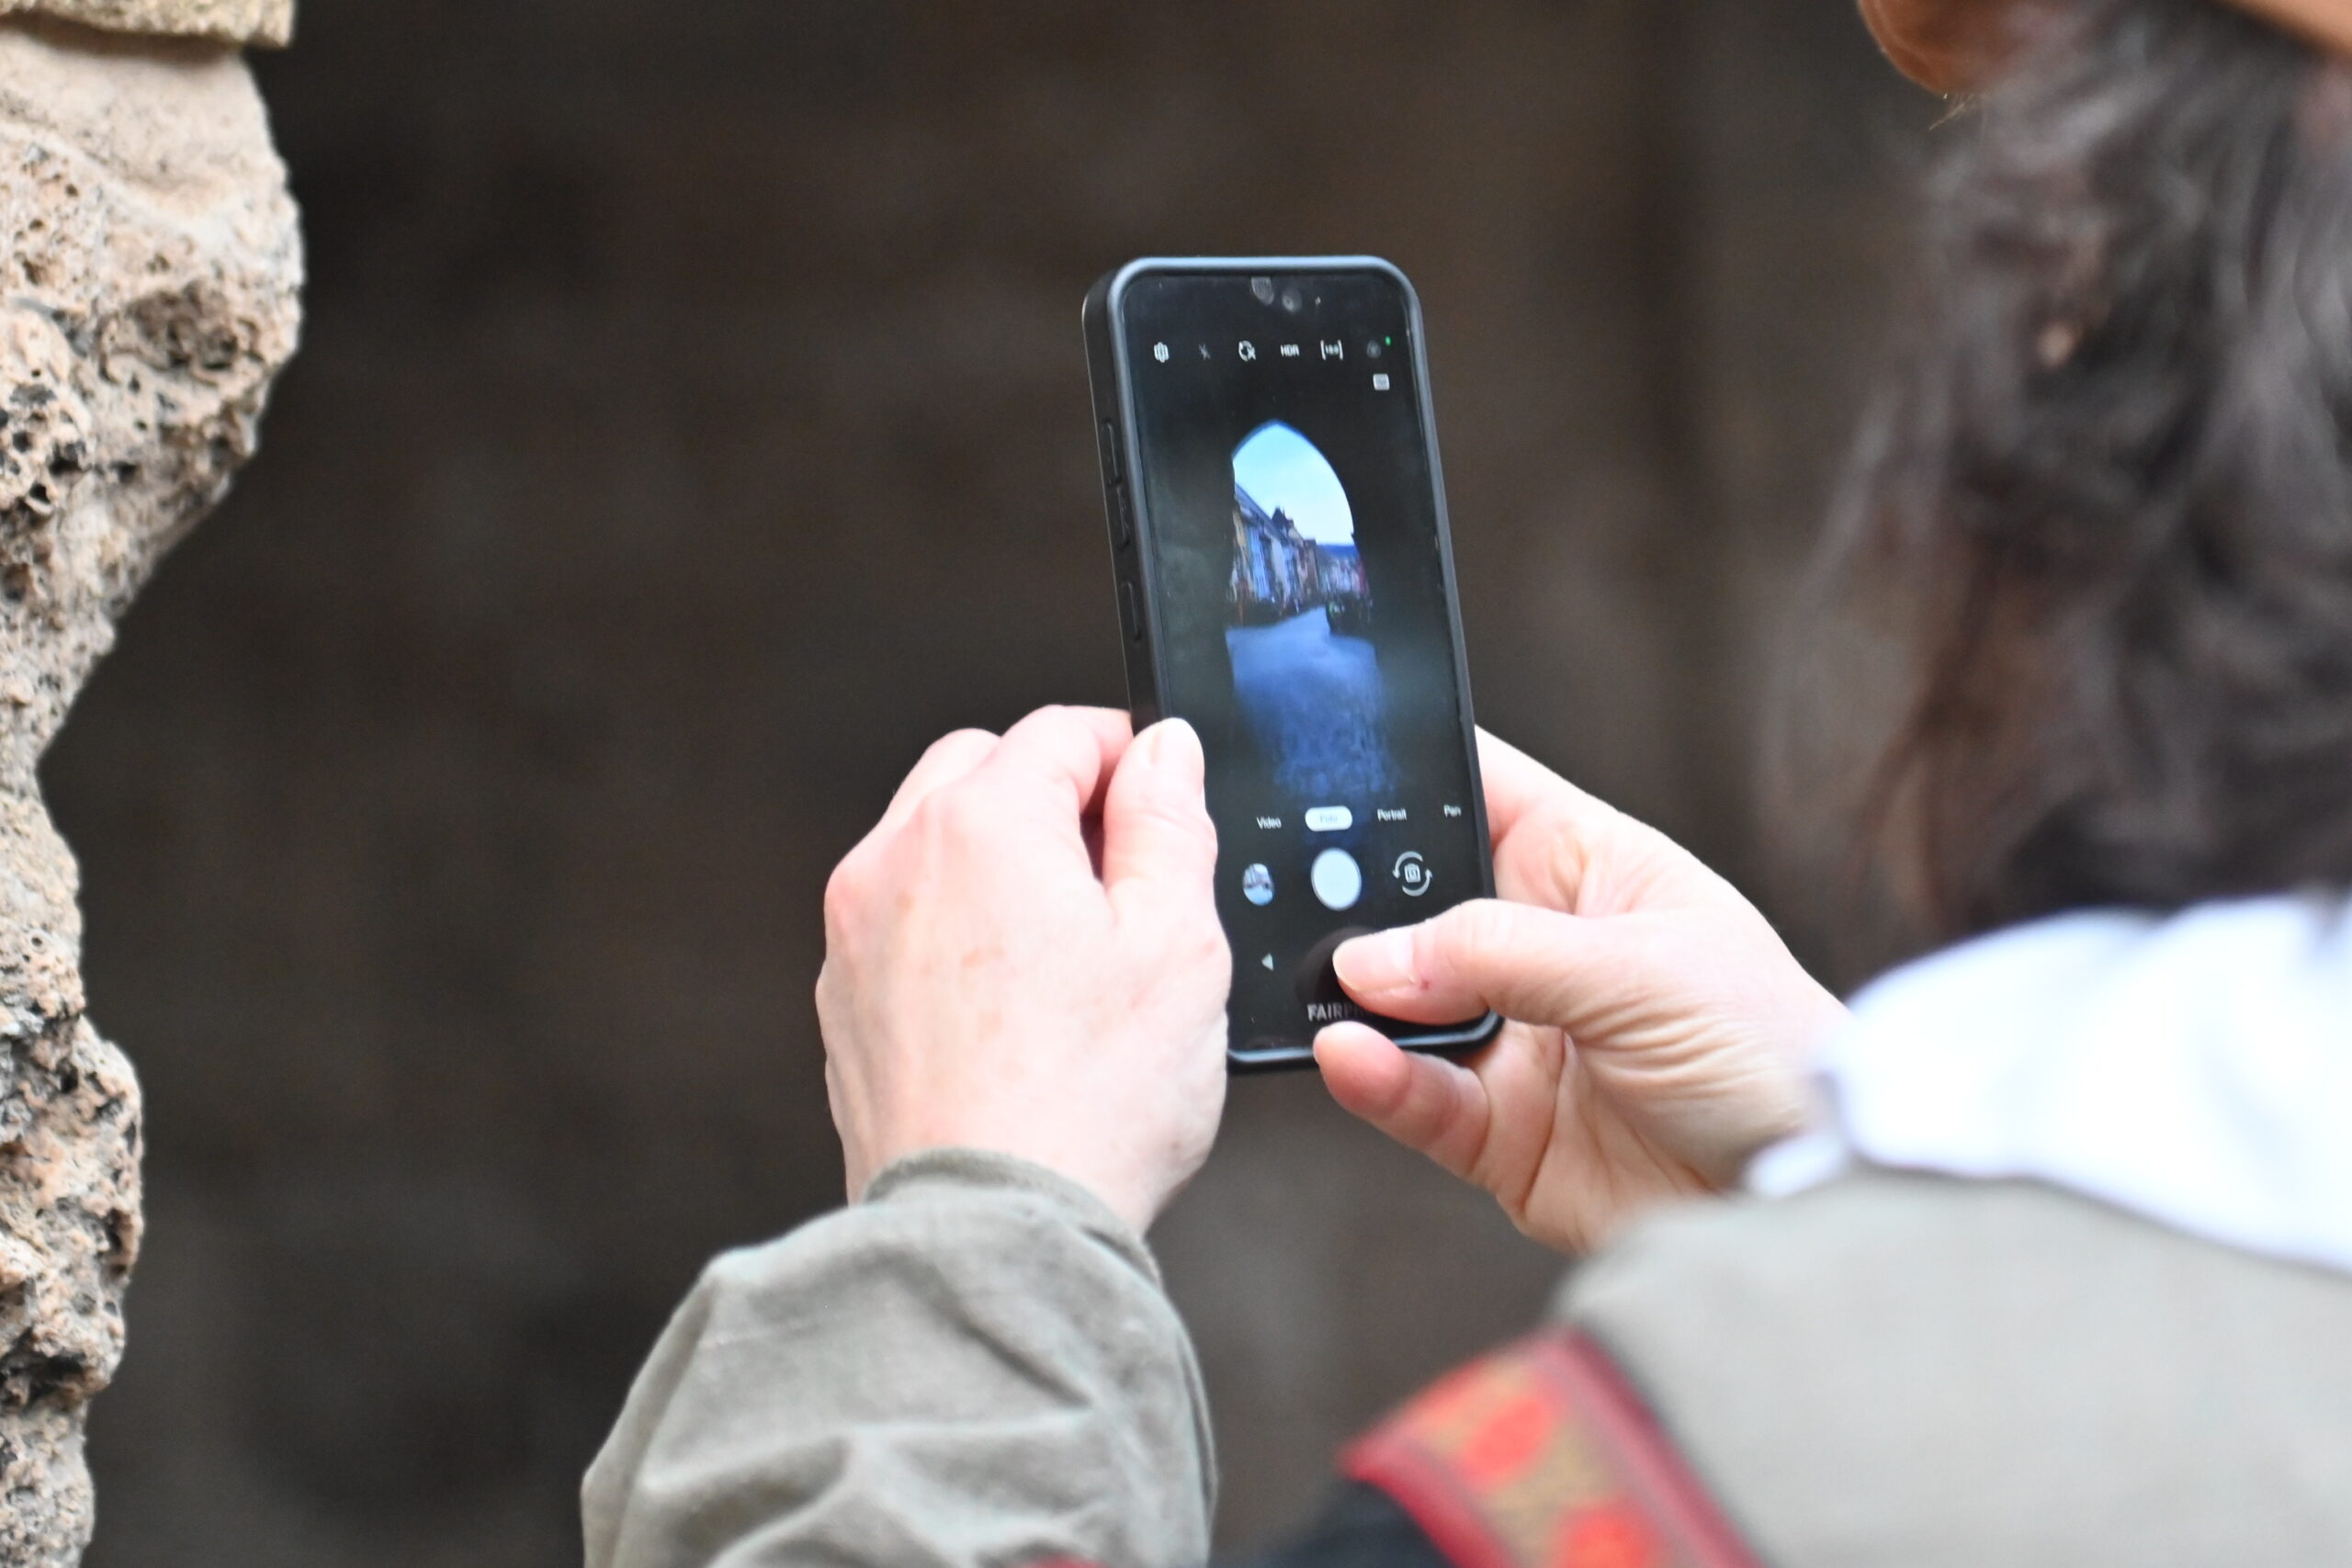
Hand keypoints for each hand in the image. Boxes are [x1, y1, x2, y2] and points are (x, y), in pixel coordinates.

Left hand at [817, 707, 1229, 1233]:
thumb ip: (1170, 825)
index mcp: (982, 825)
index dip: (1129, 754)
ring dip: (1001, 860)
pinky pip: (905, 922)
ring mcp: (855, 934)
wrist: (989, 1234)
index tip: (1165, 799)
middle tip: (1127, 875)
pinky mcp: (843, 1003)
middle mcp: (897, 861)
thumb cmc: (1087, 1104)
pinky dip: (957, 929)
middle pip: (982, 770)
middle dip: (1055, 797)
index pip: (1061, 732)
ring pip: (933, 843)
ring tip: (1074, 950)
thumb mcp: (1178, 944)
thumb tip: (1163, 754)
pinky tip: (1017, 1003)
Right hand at [1315, 732, 1842, 1254]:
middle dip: (1350, 898)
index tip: (1319, 758)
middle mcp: (1538, 949)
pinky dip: (1375, 1079)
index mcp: (1587, 871)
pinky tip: (1350, 1056)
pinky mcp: (1499, 1133)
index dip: (1405, 771)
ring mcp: (1513, 1042)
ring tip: (1315, 987)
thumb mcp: (1643, 971)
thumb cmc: (1770, 1053)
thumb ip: (1499, 954)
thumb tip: (1373, 960)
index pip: (1479, 793)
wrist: (1809, 1198)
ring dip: (1351, 998)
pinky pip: (1414, 1098)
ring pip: (1397, 1006)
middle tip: (1286, 892)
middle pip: (1414, 903)